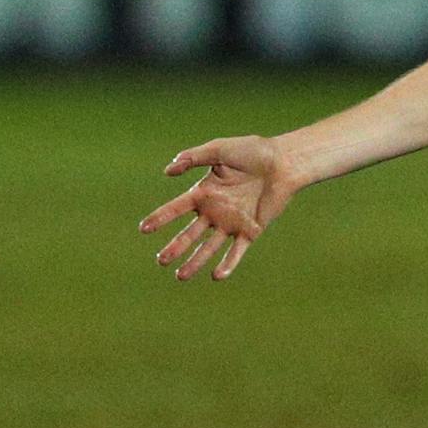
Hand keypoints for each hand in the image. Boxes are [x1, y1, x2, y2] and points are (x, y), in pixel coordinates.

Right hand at [138, 136, 299, 281]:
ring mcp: (232, 222)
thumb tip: (167, 171)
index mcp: (204, 192)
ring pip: (209, 247)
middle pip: (189, 234)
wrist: (283, 162)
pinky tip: (217, 276)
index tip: (143, 229)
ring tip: (181, 276)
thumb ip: (193, 157)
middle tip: (160, 261)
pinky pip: (237, 250)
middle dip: (175, 248)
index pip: (176, 209)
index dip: (160, 218)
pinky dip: (228, 263)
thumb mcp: (218, 150)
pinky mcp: (251, 230)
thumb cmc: (252, 151)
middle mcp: (215, 210)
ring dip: (196, 261)